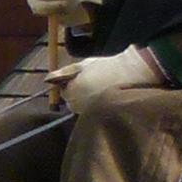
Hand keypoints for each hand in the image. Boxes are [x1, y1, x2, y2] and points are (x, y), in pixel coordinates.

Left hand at [48, 48, 165, 112]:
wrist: (134, 74)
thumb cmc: (108, 66)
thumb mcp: (85, 65)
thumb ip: (65, 72)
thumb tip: (47, 78)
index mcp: (72, 91)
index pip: (64, 92)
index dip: (70, 84)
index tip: (81, 78)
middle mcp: (79, 105)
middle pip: (71, 102)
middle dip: (77, 94)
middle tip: (92, 83)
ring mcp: (90, 112)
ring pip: (82, 108)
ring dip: (86, 101)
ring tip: (101, 89)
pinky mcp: (101, 116)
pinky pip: (92, 112)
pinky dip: (96, 106)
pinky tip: (106, 96)